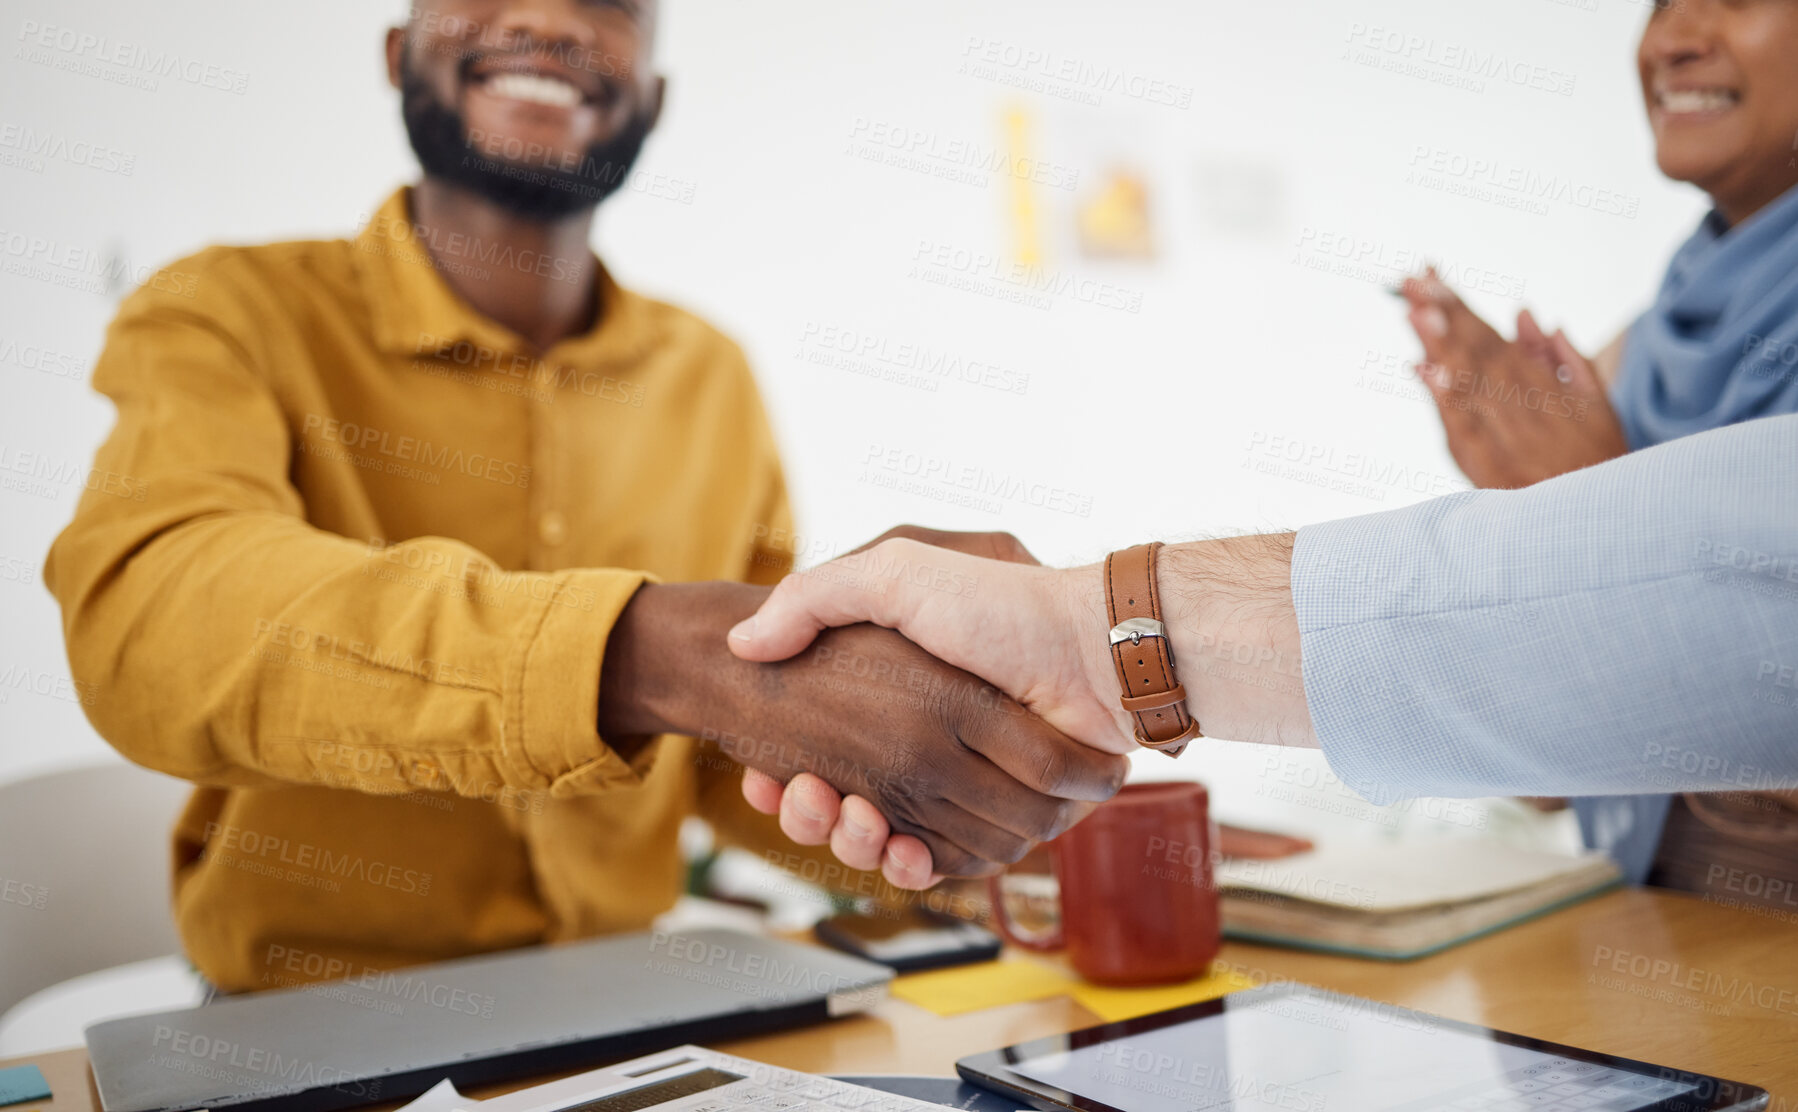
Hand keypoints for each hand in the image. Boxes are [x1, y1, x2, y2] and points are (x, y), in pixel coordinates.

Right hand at [599, 580, 1127, 888]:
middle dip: (812, 813)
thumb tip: (744, 644)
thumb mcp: (894, 573)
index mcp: (898, 704)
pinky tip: (895, 846)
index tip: (762, 778)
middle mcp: (922, 749)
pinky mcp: (994, 824)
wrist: (1090, 652)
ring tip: (848, 815)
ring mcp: (958, 789)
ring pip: (881, 843)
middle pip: (842, 807)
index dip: (785, 777)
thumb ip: (817, 597)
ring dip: (853, 840)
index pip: (818, 756)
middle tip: (805, 796)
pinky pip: (939, 864)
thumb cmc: (999, 606)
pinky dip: (911, 865)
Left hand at [1401, 269, 1627, 488]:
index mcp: (1547, 387)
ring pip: (1466, 383)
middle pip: (1475, 353)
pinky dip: (1443, 398)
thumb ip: (1561, 357)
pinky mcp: (1486, 468)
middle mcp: (1524, 407)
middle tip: (1411, 281)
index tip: (1432, 278)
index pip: (1493, 339)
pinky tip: (1423, 370)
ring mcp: (1503, 437)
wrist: (1598, 522)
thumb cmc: (1598, 458)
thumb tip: (1525, 314)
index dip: (1461, 308)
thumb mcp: (1596, 403)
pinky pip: (1460, 427)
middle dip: (1443, 315)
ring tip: (1415, 310)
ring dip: (1439, 345)